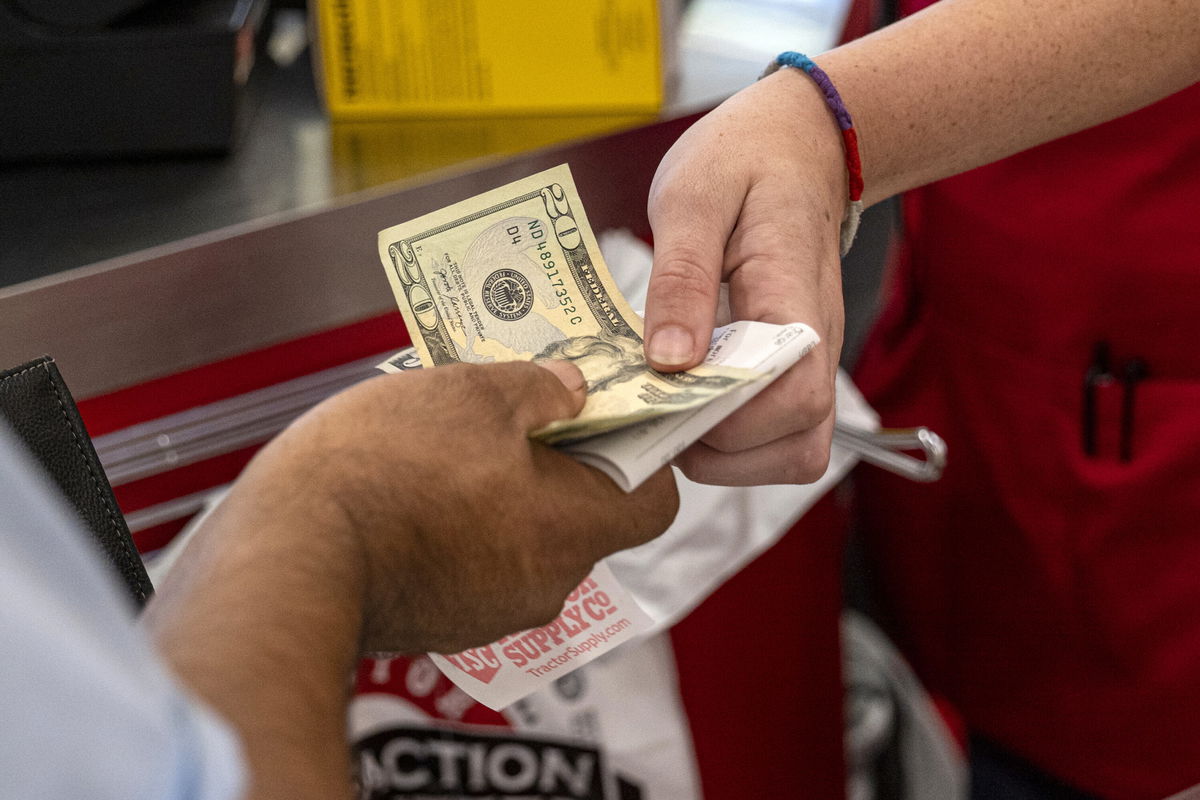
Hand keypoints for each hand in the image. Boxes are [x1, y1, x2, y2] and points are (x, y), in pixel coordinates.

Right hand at [209, 360, 678, 654]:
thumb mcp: (470, 393)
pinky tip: (412, 482)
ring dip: (502, 489)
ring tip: (449, 438)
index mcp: (571, 528)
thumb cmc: (382, 472)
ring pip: (523, 535)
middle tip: (516, 408)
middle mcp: (544, 583)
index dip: (642, 451)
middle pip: (583, 514)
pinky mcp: (438, 620)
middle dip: (556, 459)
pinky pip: (474, 560)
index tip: (610, 413)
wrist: (284, 558)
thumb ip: (539, 388)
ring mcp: (489, 611)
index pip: (653, 501)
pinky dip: (460, 523)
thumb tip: (572, 390)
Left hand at [643, 69, 847, 484]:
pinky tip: (686, 401)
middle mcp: (817, 343)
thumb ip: (682, 276)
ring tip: (669, 412)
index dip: (732, 422)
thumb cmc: (745, 160)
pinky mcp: (792, 369)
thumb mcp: (694, 195)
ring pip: (794, 452)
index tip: (668, 398)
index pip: (796, 394)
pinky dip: (733, 442)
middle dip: (722, 452)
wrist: (798, 144)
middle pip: (800, 444)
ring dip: (729, 457)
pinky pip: (777, 434)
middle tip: (656, 413)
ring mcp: (810, 361)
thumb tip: (669, 361)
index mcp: (795, 295)